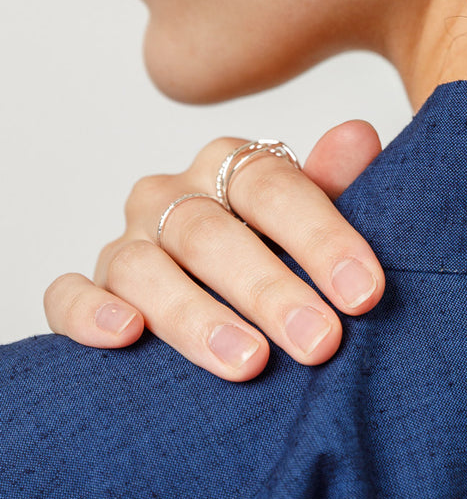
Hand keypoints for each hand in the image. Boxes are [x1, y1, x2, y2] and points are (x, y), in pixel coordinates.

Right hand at [44, 120, 384, 380]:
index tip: (364, 293)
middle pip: (212, 233)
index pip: (273, 186)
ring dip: (196, 317)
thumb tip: (359, 136)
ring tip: (249, 362)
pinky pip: (70, 294)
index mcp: (230, 165)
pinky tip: (126, 336)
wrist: (218, 288)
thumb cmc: (275, 249)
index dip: (321, 238)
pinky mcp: (87, 288)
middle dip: (270, 290)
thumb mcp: (311, 220)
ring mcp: (125, 242)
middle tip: (320, 341)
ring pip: (145, 269)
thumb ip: (336, 184)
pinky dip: (91, 314)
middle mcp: (172, 196)